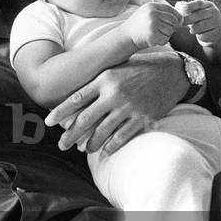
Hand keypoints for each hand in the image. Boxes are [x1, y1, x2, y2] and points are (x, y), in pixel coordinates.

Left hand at [44, 51, 185, 154]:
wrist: (172, 71)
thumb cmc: (139, 68)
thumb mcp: (115, 68)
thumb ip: (97, 83)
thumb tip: (76, 101)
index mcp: (105, 78)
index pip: (76, 98)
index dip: (60, 112)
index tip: (48, 122)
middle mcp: (114, 93)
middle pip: (85, 119)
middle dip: (70, 135)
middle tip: (61, 145)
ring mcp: (129, 107)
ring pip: (103, 131)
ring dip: (90, 143)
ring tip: (84, 149)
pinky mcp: (144, 118)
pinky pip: (123, 137)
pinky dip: (111, 146)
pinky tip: (105, 152)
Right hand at [123, 2, 180, 49]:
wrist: (125, 36)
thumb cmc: (139, 26)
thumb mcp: (148, 13)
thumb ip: (162, 13)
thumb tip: (183, 18)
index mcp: (152, 6)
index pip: (172, 10)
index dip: (177, 18)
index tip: (177, 23)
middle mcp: (153, 13)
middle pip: (173, 21)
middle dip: (172, 27)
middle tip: (163, 31)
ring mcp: (152, 24)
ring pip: (170, 31)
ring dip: (166, 35)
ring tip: (155, 34)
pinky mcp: (152, 35)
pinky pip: (165, 39)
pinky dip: (162, 41)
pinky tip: (153, 40)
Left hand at [175, 0, 220, 45]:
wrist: (215, 34)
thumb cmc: (201, 21)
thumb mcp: (195, 13)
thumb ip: (185, 8)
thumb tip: (177, 5)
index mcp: (208, 4)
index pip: (197, 3)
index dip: (187, 7)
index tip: (179, 13)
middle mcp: (214, 11)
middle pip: (197, 15)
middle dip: (186, 20)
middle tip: (181, 24)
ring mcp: (217, 22)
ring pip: (199, 26)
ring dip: (193, 30)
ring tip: (193, 30)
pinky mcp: (217, 33)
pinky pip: (204, 36)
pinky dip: (200, 36)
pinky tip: (201, 34)